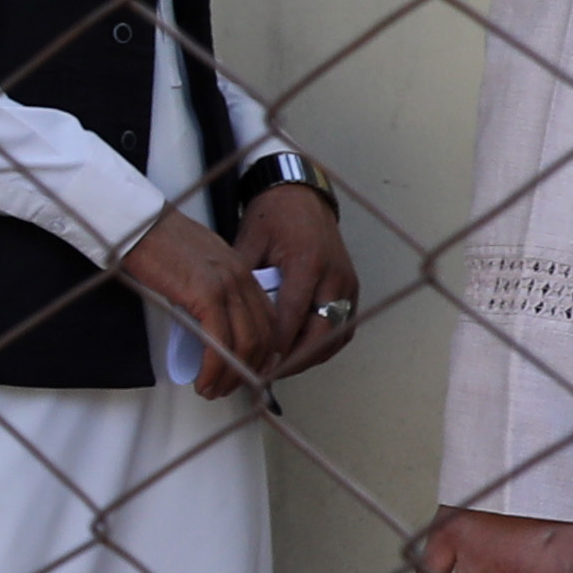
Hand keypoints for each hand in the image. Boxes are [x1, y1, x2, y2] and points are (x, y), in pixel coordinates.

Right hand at [117, 211, 287, 391]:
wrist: (138, 222)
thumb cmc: (157, 241)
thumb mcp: (196, 264)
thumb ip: (211, 288)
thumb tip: (208, 320)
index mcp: (241, 271)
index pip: (266, 320)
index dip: (261, 353)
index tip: (245, 373)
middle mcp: (241, 279)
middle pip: (261, 337)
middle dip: (248, 372)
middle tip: (227, 389)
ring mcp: (226, 286)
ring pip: (244, 345)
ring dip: (230, 376)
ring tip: (212, 391)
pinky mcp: (205, 294)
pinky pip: (219, 342)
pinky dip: (214, 369)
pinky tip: (203, 381)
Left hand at [242, 184, 365, 376]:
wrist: (301, 196)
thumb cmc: (272, 217)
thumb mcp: (247, 244)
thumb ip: (240, 282)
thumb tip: (222, 319)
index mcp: (307, 264)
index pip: (291, 318)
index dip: (274, 347)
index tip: (255, 367)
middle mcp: (334, 277)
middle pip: (320, 334)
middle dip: (293, 360)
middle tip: (266, 375)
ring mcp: (347, 284)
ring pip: (335, 336)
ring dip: (309, 356)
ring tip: (279, 369)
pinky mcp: (351, 288)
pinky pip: (342, 326)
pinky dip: (322, 344)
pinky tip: (298, 353)